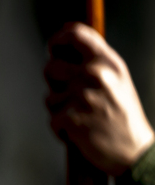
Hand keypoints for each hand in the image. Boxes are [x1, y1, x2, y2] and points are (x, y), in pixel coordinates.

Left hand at [45, 22, 153, 175]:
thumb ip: (93, 61)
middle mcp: (95, 74)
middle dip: (54, 83)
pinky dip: (62, 129)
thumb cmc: (122, 114)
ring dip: (60, 109)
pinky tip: (80, 131)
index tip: (52, 47)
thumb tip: (62, 47)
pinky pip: (52, 120)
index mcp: (107, 61)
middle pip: (50, 67)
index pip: (75, 35)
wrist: (134, 150)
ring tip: (83, 116)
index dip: (58, 39)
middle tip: (74, 97)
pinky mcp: (72, 119)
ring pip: (49, 97)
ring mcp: (82, 96)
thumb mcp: (116, 78)